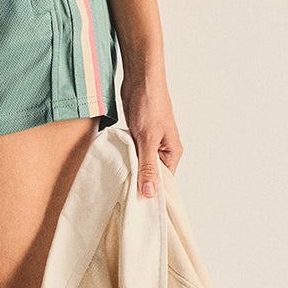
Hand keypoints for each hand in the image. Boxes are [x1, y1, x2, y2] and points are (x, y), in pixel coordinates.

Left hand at [120, 67, 181, 197]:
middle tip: (123, 199)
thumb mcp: (147, 139)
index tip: (139, 208)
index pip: (165, 182)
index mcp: (172, 152)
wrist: (139, 79)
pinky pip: (131, 154)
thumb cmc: (150, 105)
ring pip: (140, 164)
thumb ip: (148, 166)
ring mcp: (149, 143)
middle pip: (152, 175)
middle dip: (139, 183)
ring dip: (130, 170)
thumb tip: (150, 193)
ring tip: (117, 185)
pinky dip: (124, 158)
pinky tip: (114, 165)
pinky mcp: (137, 136)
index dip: (152, 194)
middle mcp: (163, 150)